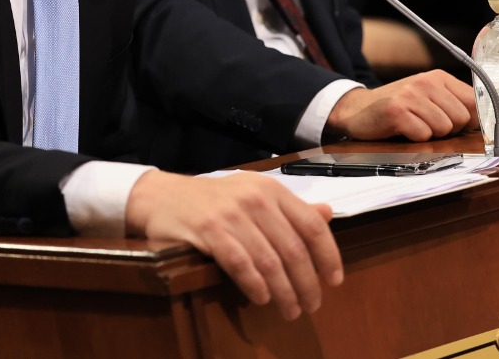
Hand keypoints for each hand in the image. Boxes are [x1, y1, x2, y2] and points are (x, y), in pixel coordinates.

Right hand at [126, 170, 341, 319]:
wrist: (163, 196)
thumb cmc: (214, 200)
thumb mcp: (254, 195)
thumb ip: (289, 209)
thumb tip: (327, 215)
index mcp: (271, 189)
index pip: (311, 224)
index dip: (328, 255)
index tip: (335, 280)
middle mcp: (254, 198)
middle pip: (293, 248)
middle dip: (307, 283)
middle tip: (312, 305)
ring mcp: (231, 214)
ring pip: (269, 261)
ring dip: (284, 291)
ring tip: (290, 309)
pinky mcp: (209, 230)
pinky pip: (240, 264)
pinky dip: (255, 285)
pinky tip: (262, 298)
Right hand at [324, 70, 475, 140]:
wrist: (358, 110)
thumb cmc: (399, 108)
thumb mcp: (427, 97)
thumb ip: (454, 104)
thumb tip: (486, 124)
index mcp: (438, 77)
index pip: (474, 102)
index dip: (471, 121)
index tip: (461, 128)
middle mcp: (426, 82)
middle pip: (462, 119)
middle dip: (448, 129)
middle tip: (427, 124)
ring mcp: (411, 95)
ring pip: (444, 128)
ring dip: (430, 134)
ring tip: (414, 125)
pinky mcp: (397, 111)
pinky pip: (423, 135)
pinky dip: (415, 138)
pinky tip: (403, 129)